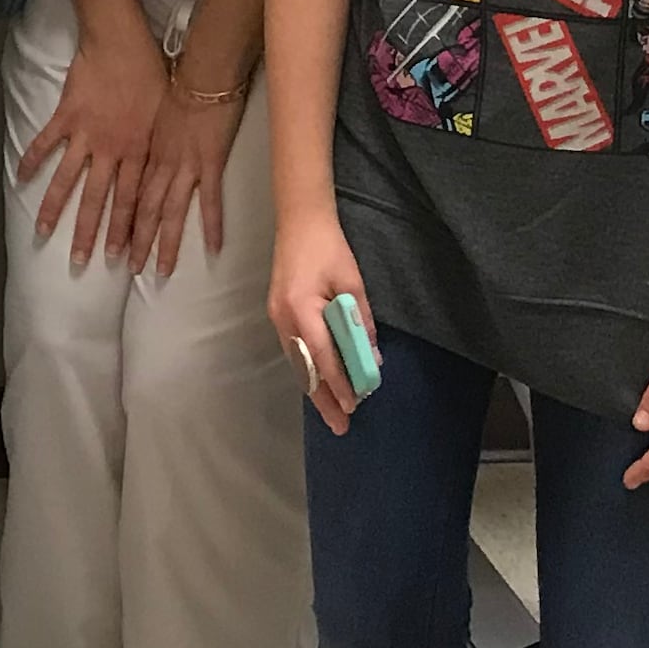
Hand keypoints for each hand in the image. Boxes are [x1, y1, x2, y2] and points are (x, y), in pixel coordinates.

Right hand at [13, 13, 163, 267]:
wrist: (122, 42)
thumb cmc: (151, 75)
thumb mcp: (163, 117)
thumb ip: (156, 149)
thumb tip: (158, 177)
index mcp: (137, 152)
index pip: (131, 202)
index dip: (125, 232)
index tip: (120, 259)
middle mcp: (110, 150)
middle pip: (97, 200)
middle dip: (88, 234)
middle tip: (79, 262)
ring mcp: (84, 134)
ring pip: (67, 179)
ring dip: (54, 208)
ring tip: (42, 231)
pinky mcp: (65, 116)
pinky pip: (45, 143)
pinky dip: (32, 158)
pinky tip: (20, 176)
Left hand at [129, 71, 244, 281]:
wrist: (198, 69)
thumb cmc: (167, 80)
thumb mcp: (142, 107)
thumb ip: (136, 130)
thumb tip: (127, 140)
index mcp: (138, 150)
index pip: (123, 194)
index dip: (115, 220)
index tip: (106, 243)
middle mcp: (155, 163)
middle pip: (140, 209)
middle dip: (130, 240)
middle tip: (122, 268)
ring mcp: (183, 165)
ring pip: (168, 211)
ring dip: (162, 242)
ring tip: (159, 272)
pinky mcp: (209, 162)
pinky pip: (210, 200)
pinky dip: (212, 225)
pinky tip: (214, 249)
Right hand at [268, 217, 373, 435]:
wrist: (299, 221)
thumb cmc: (329, 248)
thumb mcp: (352, 284)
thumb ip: (361, 322)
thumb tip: (372, 358)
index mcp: (300, 309)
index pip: (323, 356)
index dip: (339, 384)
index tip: (353, 407)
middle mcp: (282, 318)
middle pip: (304, 368)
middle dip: (323, 399)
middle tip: (340, 426)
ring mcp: (276, 316)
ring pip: (297, 362)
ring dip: (315, 387)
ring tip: (332, 411)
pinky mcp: (278, 313)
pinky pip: (294, 350)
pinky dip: (308, 370)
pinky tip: (319, 382)